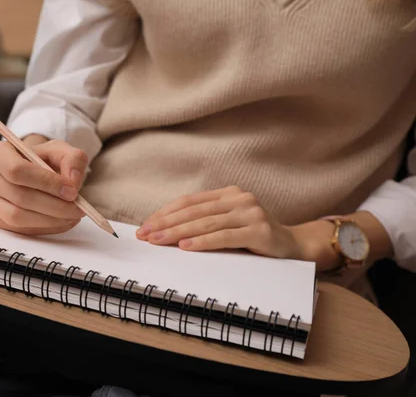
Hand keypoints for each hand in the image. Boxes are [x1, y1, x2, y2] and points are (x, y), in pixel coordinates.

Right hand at [0, 137, 87, 234]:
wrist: (30, 171)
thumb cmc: (43, 159)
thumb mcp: (60, 150)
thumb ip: (73, 159)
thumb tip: (73, 181)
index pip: (17, 170)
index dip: (47, 183)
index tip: (72, 191)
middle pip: (19, 196)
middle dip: (54, 206)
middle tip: (79, 208)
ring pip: (18, 217)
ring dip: (51, 220)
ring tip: (73, 215)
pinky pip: (19, 229)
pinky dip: (45, 228)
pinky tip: (62, 222)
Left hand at [136, 186, 324, 262]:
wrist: (294, 246)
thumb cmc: (254, 238)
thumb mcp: (228, 224)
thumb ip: (205, 222)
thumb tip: (164, 232)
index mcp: (228, 194)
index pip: (189, 202)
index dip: (165, 213)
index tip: (145, 225)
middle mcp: (239, 198)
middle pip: (193, 211)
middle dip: (165, 223)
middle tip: (145, 234)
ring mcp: (250, 213)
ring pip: (205, 223)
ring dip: (177, 233)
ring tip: (158, 241)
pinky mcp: (259, 231)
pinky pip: (223, 236)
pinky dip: (202, 242)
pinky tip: (185, 247)